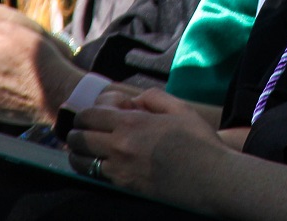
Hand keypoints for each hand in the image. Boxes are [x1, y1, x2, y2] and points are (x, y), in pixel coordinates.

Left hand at [66, 88, 229, 208]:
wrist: (211, 178)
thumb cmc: (199, 141)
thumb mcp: (180, 108)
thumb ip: (153, 98)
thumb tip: (134, 101)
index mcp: (131, 123)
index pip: (89, 116)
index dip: (86, 113)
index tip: (92, 115)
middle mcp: (120, 146)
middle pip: (79, 139)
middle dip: (76, 133)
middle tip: (82, 131)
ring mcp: (120, 170)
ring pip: (81, 162)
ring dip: (79, 153)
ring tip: (86, 149)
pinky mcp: (125, 187)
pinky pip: (96, 177)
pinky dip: (92, 169)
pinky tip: (101, 164)